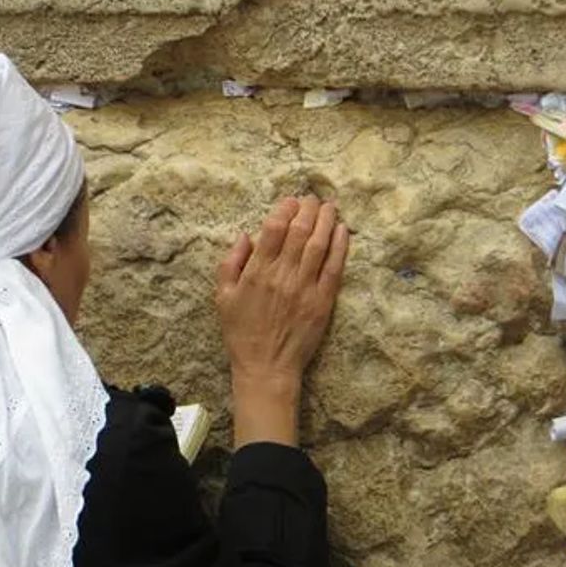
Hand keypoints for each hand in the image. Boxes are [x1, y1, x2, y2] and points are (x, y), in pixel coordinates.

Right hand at [215, 195, 351, 446]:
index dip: (285, 209)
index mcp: (256, 272)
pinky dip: (340, 246)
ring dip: (326, 221)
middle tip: (313, 199)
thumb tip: (245, 235)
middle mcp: (282, 275)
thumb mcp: (222, 297)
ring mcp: (305, 288)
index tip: (290, 201)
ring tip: (329, 207)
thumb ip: (230, 263)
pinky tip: (343, 231)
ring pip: (319, 245)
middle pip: (300, 231)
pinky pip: (334, 267)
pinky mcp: (323, 301)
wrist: (266, 367)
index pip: (274, 229)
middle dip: (308, 209)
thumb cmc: (242, 333)